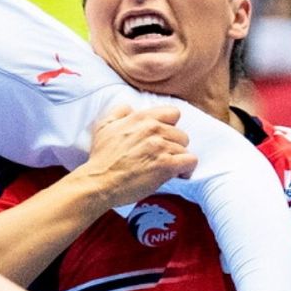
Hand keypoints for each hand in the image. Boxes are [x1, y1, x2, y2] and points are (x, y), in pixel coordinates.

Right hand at [78, 105, 197, 209]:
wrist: (99, 182)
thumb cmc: (101, 158)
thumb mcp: (104, 126)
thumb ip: (119, 112)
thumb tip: (130, 108)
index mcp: (141, 118)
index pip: (173, 113)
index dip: (170, 127)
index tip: (163, 138)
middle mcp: (153, 129)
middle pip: (181, 134)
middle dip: (173, 146)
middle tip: (161, 157)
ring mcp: (161, 147)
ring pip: (185, 149)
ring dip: (177, 159)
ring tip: (165, 168)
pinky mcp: (166, 165)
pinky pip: (190, 161)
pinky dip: (186, 169)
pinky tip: (177, 174)